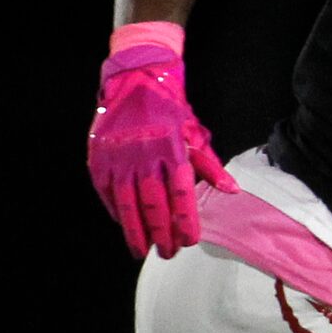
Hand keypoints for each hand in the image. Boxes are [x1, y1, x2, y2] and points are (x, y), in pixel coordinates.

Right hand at [87, 42, 235, 258]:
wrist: (135, 79)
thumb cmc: (169, 108)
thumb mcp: (195, 133)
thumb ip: (210, 165)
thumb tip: (231, 191)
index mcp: (172, 150)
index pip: (181, 195)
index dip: (185, 221)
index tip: (189, 240)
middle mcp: (145, 155)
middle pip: (154, 205)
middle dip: (162, 234)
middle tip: (168, 253)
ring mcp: (119, 158)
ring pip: (128, 204)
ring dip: (136, 232)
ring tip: (143, 250)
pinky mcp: (99, 158)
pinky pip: (107, 193)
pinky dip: (116, 212)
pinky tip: (125, 225)